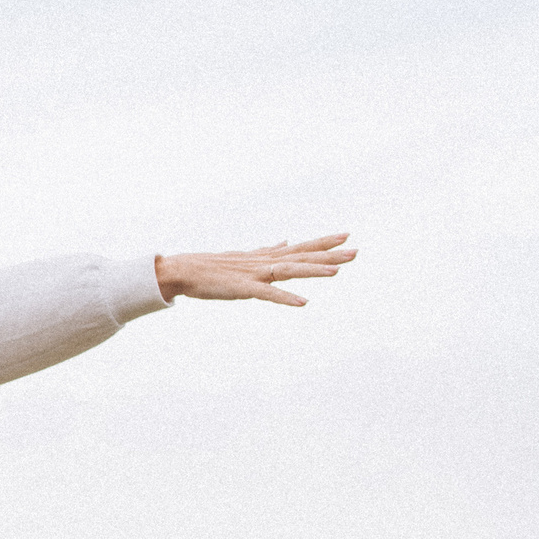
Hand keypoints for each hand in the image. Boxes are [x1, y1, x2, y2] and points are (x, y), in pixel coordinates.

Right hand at [155, 235, 354, 305]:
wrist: (183, 270)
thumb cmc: (212, 266)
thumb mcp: (245, 256)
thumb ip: (268, 251)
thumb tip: (285, 241)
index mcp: (265, 257)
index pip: (300, 248)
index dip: (323, 243)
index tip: (346, 236)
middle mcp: (264, 262)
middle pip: (302, 257)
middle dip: (329, 255)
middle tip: (355, 251)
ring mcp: (255, 274)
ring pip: (290, 271)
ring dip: (313, 271)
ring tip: (337, 272)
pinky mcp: (244, 289)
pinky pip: (268, 294)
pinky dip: (285, 297)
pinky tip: (303, 303)